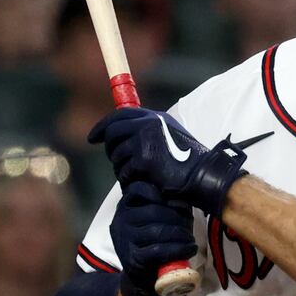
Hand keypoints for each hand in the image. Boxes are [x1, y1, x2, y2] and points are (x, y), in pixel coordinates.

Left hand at [88, 107, 250, 216]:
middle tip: (117, 160)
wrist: (202, 175)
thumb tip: (121, 137)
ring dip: (122, 167)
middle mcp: (148, 124)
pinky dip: (130, 179)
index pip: (120, 115)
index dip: (102, 126)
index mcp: (155, 117)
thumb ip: (148, 131)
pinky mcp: (143, 159)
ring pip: (116, 155)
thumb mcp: (169, 136)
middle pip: (113, 133)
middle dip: (110, 149)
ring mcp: (145, 141)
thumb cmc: (187, 161)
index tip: (93, 137)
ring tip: (138, 173)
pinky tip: (143, 180)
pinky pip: (124, 172)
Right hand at [110, 183, 198, 295]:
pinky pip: (159, 250)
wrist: (145, 278)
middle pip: (154, 210)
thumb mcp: (159, 217)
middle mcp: (120, 220)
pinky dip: (178, 249)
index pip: (140, 188)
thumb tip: (186, 192)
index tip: (182, 205)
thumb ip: (167, 202)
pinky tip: (189, 249)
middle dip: (177, 217)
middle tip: (189, 226)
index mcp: (125, 205)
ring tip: (190, 240)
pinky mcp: (132, 259)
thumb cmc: (156, 241)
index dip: (165, 194)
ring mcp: (124, 240)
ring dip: (180, 234)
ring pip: (157, 230)